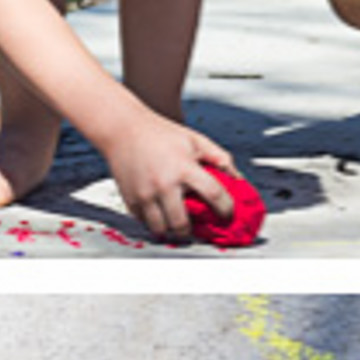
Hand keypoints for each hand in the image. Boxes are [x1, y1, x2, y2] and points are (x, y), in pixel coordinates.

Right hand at [103, 110, 231, 242]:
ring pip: (161, 229)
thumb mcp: (194, 140)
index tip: (227, 215)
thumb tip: (237, 178)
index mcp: (184, 168)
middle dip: (193, 230)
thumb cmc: (160, 133)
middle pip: (182, 223)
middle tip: (196, 227)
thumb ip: (219, 157)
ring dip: (172, 230)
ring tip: (177, 224)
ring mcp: (145, 194)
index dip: (226, 209)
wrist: (123, 129)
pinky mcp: (130, 199)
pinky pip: (144, 222)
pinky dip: (154, 222)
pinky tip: (160, 214)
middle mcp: (164, 184)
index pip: (215, 195)